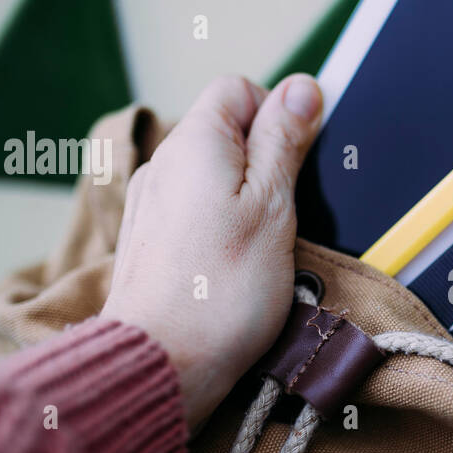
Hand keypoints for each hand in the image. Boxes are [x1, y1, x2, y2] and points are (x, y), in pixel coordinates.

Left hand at [101, 74, 322, 429]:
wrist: (163, 363)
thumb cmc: (220, 293)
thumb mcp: (275, 206)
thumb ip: (285, 141)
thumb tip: (302, 88)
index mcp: (195, 142)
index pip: (240, 90)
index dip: (279, 116)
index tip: (300, 161)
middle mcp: (163, 164)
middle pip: (226, 136)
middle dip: (266, 167)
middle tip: (286, 215)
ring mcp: (151, 204)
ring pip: (213, 180)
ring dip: (245, 205)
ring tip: (262, 252)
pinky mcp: (149, 243)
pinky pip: (195, 216)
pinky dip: (220, 233)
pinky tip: (233, 270)